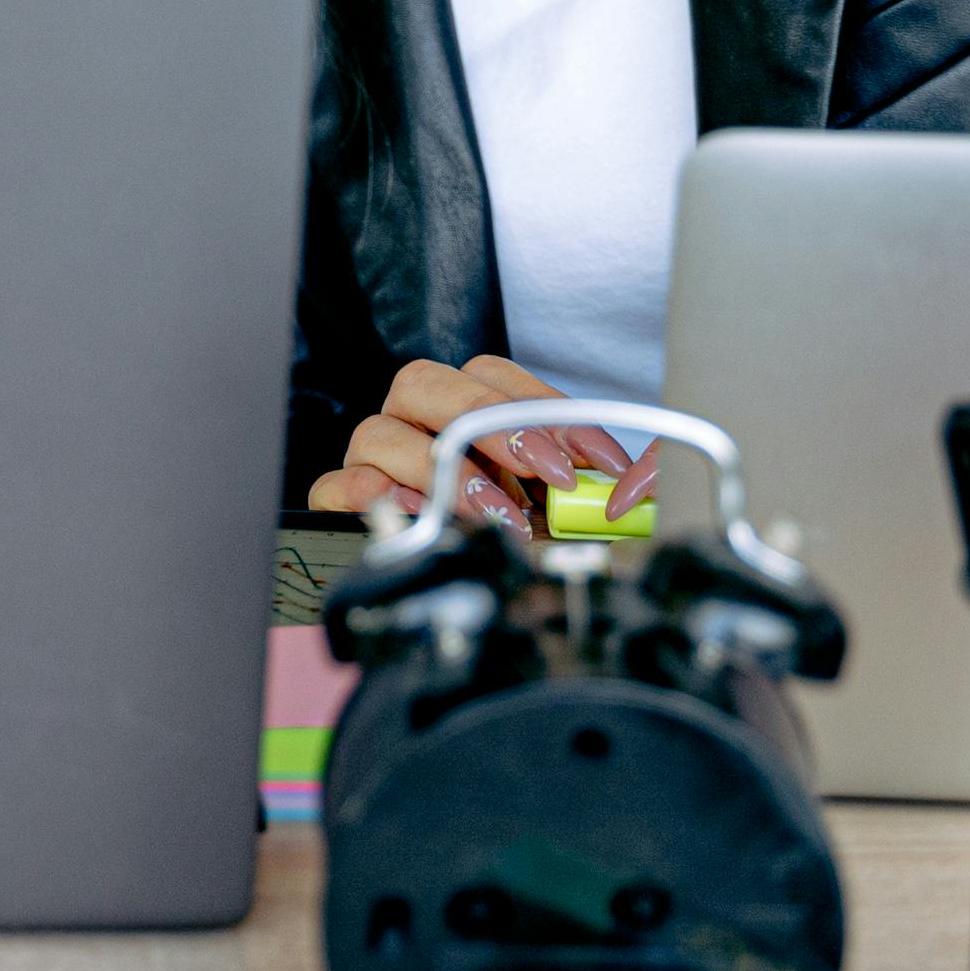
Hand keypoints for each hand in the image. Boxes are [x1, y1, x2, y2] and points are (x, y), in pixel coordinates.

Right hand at [306, 355, 653, 531]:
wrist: (442, 593)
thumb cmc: (500, 539)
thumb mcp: (550, 515)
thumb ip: (580, 498)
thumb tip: (633, 491)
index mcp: (458, 407)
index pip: (493, 378)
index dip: (548, 410)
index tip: (596, 459)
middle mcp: (409, 421)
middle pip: (425, 383)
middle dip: (489, 420)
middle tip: (546, 472)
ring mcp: (371, 458)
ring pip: (379, 432)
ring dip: (442, 471)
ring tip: (492, 515)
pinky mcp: (339, 501)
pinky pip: (336, 485)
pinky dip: (367, 494)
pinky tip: (407, 511)